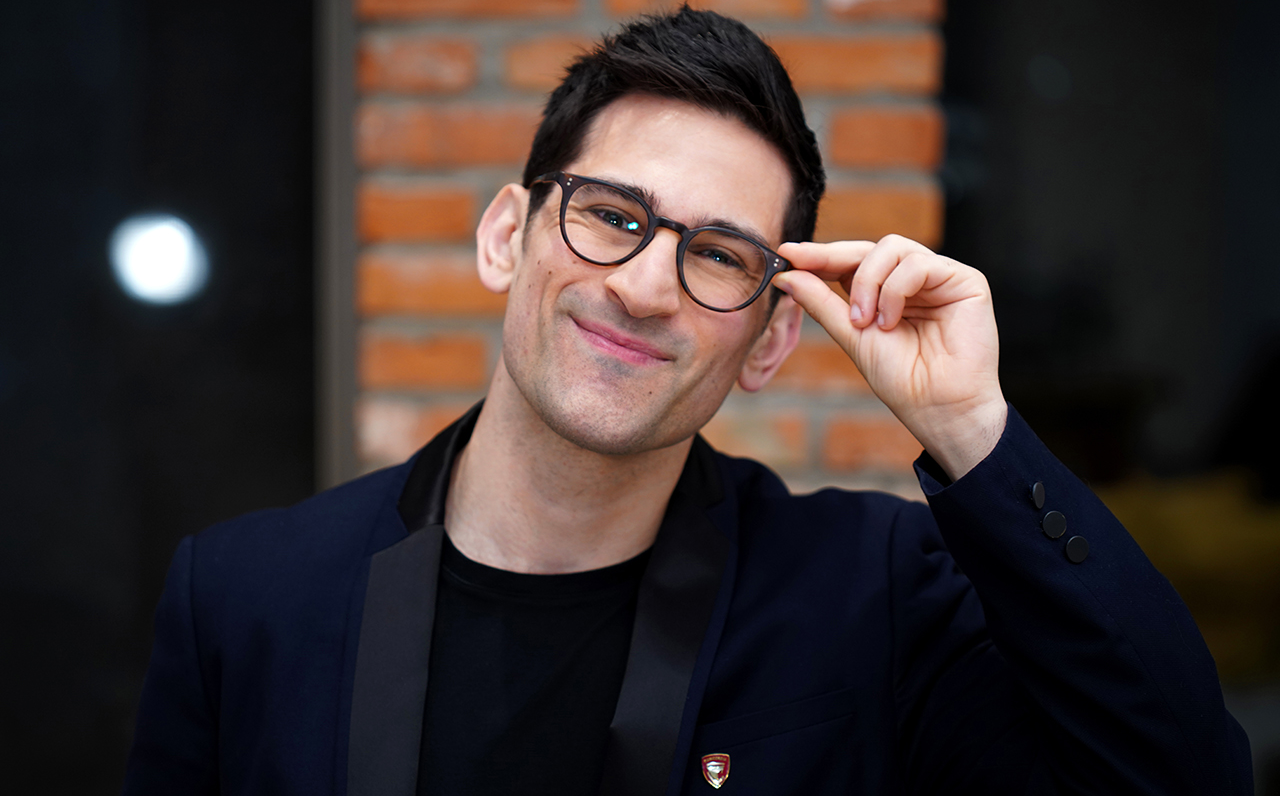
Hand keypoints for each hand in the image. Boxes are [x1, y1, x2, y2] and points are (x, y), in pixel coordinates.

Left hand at [772, 235, 1006, 479]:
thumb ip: (821, 302)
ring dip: (869, 283)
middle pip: (870, 247)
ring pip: (892, 248)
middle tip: (806, 269)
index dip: (821, 255)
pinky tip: (890, 322)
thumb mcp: (851, 335)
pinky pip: (919, 264)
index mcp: (889, 292)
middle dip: (833, 258)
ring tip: (865, 322)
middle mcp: (915, 280)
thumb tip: (785, 275)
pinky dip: (895, 290)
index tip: (787, 253)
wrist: (938, 407)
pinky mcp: (965, 280)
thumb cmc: (901, 379)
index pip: (853, 261)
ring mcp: (940, 277)